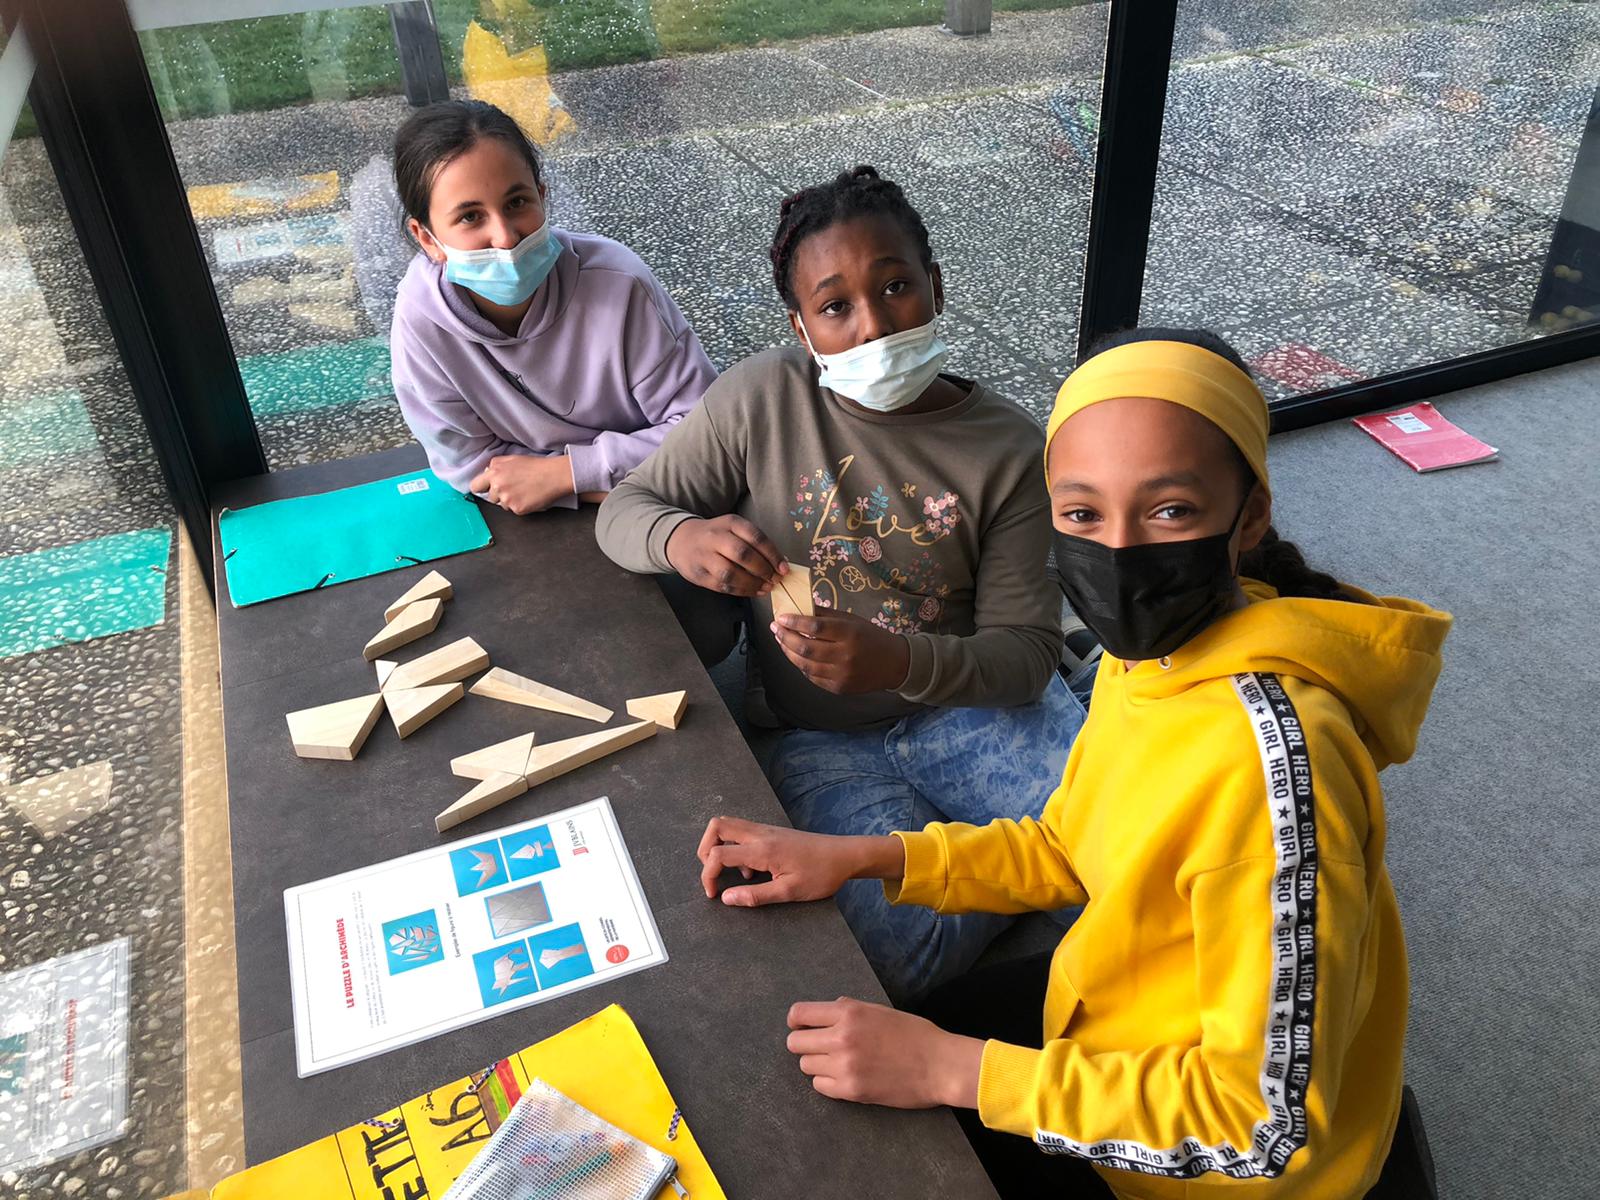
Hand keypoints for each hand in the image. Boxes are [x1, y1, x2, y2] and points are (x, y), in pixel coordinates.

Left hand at [469, 454, 574, 514]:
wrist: (554, 475)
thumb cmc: (535, 466)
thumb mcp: (511, 459)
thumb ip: (495, 466)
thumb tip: (486, 474)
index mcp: (494, 472)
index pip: (476, 486)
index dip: (481, 488)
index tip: (486, 489)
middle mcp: (498, 486)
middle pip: (490, 498)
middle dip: (499, 495)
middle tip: (514, 488)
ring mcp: (507, 499)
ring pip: (502, 505)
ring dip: (510, 501)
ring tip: (524, 491)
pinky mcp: (517, 509)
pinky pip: (514, 511)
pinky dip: (521, 506)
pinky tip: (529, 497)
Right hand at [665, 515, 783, 596]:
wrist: (681, 540)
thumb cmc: (716, 536)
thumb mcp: (733, 528)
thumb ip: (754, 542)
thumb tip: (779, 563)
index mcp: (730, 523)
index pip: (755, 537)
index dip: (772, 554)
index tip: (783, 568)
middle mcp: (716, 537)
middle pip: (743, 554)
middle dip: (763, 570)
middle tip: (775, 579)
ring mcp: (705, 557)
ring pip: (731, 573)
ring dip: (752, 583)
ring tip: (766, 587)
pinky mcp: (699, 575)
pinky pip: (723, 586)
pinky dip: (742, 591)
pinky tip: (753, 591)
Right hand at [697, 817, 901, 905]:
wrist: (844, 855)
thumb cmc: (821, 874)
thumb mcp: (789, 892)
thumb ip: (755, 896)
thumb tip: (726, 899)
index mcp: (762, 850)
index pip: (718, 854)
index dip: (708, 875)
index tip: (713, 894)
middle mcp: (760, 834)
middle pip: (716, 826)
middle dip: (705, 850)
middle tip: (713, 874)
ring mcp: (765, 830)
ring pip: (728, 825)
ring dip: (719, 846)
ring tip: (734, 873)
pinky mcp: (771, 832)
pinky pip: (742, 831)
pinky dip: (735, 846)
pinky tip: (752, 869)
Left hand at [771, 610, 911, 693]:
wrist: (895, 664)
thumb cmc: (872, 637)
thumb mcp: (852, 620)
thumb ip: (825, 615)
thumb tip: (799, 608)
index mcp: (849, 634)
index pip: (814, 628)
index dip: (794, 623)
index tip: (781, 618)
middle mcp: (845, 656)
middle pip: (806, 649)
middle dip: (785, 638)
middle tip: (775, 629)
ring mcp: (841, 675)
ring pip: (805, 665)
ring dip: (789, 652)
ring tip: (782, 641)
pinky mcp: (839, 688)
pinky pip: (812, 677)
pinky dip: (801, 665)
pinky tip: (797, 656)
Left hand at [787, 998, 983, 1108]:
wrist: (940, 1065)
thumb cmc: (914, 1034)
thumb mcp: (879, 1010)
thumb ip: (850, 1009)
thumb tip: (825, 1012)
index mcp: (849, 1012)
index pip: (799, 1014)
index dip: (797, 1021)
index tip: (801, 1027)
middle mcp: (841, 1037)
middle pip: (796, 1043)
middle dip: (805, 1044)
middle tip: (821, 1047)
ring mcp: (844, 1066)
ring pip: (806, 1066)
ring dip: (818, 1064)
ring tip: (839, 1062)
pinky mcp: (851, 1091)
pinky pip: (820, 1086)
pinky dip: (828, 1082)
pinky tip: (845, 1077)